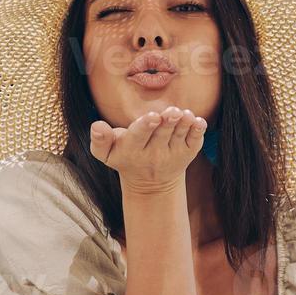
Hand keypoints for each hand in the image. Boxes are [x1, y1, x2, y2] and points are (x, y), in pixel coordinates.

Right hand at [90, 106, 205, 191]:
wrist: (150, 182)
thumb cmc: (125, 158)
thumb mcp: (106, 154)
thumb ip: (99, 140)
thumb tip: (96, 125)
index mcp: (133, 150)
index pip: (139, 136)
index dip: (146, 126)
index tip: (152, 116)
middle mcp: (154, 153)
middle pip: (162, 134)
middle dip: (167, 121)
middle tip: (172, 111)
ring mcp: (173, 153)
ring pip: (179, 136)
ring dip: (184, 124)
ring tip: (186, 115)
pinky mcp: (188, 152)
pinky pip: (195, 141)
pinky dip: (198, 131)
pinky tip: (198, 122)